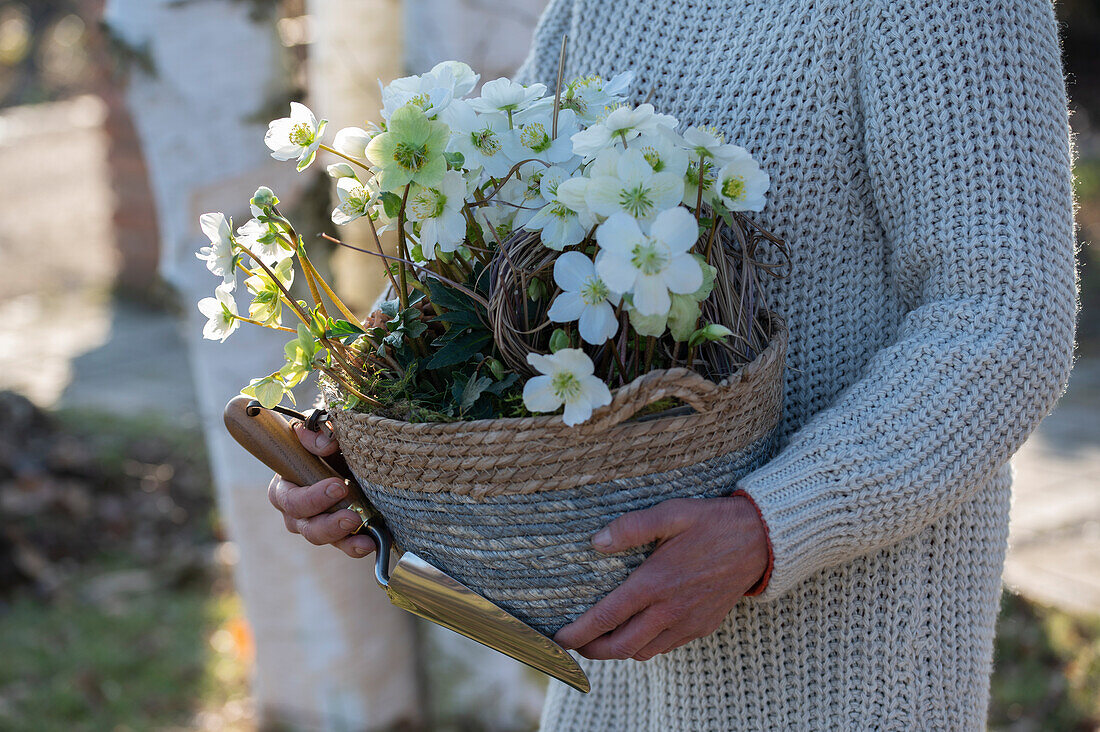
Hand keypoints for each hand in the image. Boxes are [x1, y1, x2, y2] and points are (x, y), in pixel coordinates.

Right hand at [266, 422, 376, 558]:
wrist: (350, 454)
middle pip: (305, 527)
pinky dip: (357, 547)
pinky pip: (344, 545)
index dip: (311, 497)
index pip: (289, 499)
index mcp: (285, 487)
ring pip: (324, 539)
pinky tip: (370, 544)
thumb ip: (317, 433)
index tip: (337, 486)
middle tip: (351, 516)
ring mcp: (318, 525)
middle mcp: (297, 512)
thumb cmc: (327, 443)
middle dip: (328, 523)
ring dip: (343, 539)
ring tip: (364, 538)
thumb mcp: (321, 432)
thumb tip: (323, 443)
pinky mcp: (338, 533)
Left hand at [553, 496, 767, 661]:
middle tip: (574, 644)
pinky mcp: (703, 626)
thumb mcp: (671, 512)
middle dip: (592, 650)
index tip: (557, 638)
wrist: (762, 540)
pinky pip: (666, 647)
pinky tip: (638, 630)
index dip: (578, 632)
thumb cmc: (712, 522)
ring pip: (643, 652)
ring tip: (602, 637)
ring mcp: (688, 622)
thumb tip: (596, 541)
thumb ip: (632, 527)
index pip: (606, 618)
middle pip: (620, 646)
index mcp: (656, 583)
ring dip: (618, 650)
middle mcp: (670, 610)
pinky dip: (645, 646)